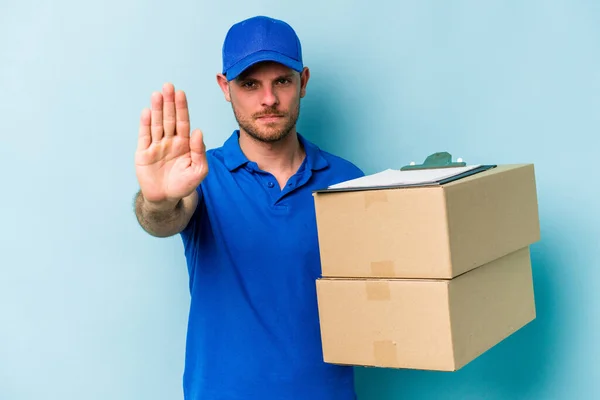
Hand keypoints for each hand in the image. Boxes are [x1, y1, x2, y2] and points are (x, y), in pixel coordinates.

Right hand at [135, 83, 207, 206]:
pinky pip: (144, 136)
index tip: (181, 93)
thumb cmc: (184, 184)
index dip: (182, 108)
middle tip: (168, 86)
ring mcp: (156, 146)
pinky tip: (147, 112)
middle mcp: (170, 141)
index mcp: (184, 143)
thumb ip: (199, 151)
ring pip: (156, 124)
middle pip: (169, 118)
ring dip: (157, 109)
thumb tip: (198, 131)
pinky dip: (145, 124)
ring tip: (157, 94)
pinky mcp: (143, 153)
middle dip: (169, 103)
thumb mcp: (198, 170)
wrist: (166, 198)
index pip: (183, 122)